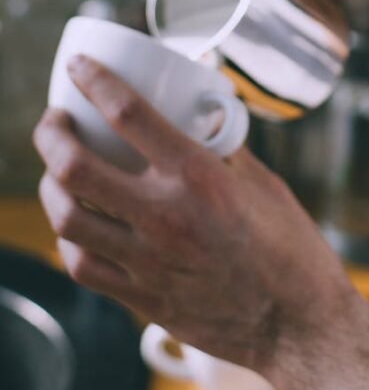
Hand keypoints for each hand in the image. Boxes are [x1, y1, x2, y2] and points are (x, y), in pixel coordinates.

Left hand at [34, 58, 368, 389]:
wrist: (297, 322)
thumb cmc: (289, 246)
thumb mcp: (261, 181)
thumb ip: (221, 147)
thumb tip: (199, 112)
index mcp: (199, 176)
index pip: (128, 114)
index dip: (94, 80)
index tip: (79, 67)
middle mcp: (166, 215)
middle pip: (75, 167)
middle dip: (51, 134)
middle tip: (55, 121)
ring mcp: (148, 260)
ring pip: (68, 218)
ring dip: (51, 186)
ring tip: (56, 170)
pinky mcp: (142, 297)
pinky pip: (83, 264)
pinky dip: (69, 238)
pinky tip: (76, 223)